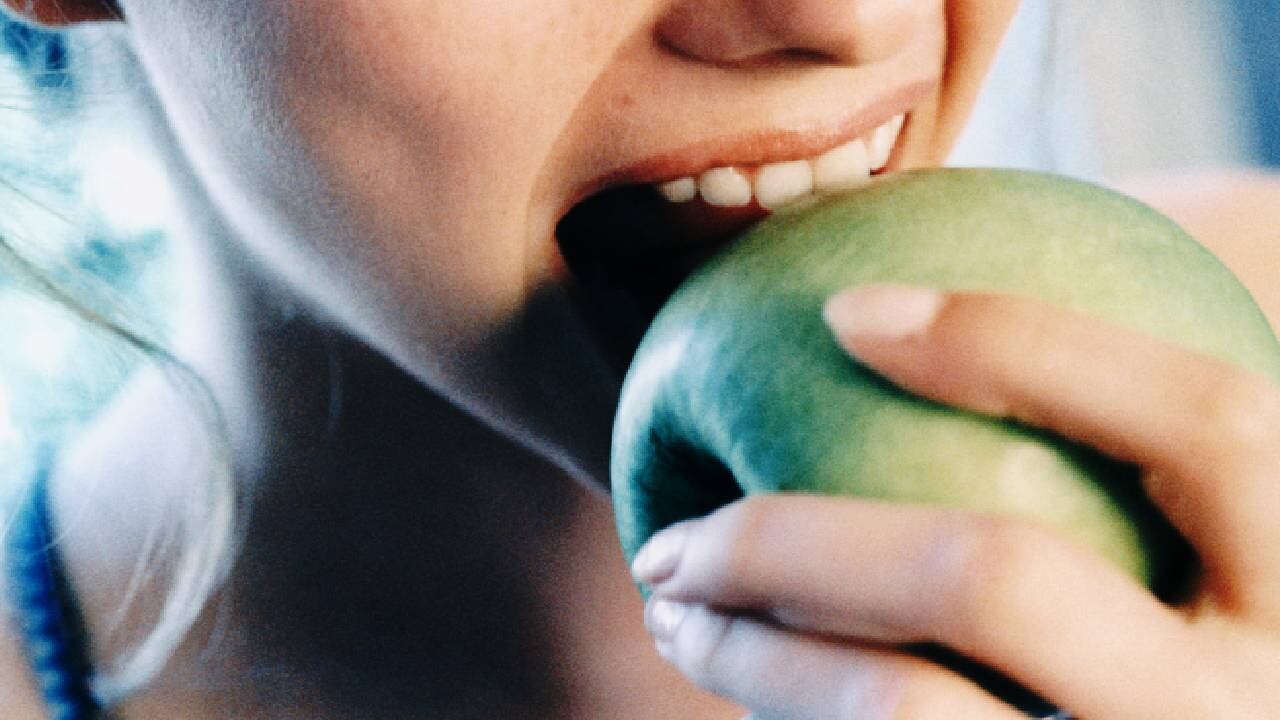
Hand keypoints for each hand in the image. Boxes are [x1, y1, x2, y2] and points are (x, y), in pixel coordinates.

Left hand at [630, 284, 1279, 718]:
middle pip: (1000, 581)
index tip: (840, 311)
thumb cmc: (1183, 619)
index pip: (1205, 423)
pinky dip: (790, 719)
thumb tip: (922, 293)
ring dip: (755, 660)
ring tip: (674, 618)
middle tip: (670, 537)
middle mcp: (1255, 703)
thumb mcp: (1214, 534)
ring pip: (911, 715)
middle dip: (792, 540)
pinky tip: (743, 684)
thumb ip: (1130, 433)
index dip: (1021, 341)